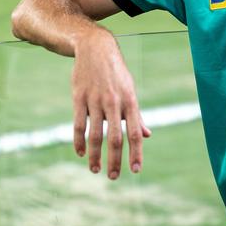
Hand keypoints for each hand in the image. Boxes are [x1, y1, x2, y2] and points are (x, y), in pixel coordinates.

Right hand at [70, 30, 151, 179]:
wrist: (95, 48)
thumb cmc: (116, 73)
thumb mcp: (130, 91)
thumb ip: (137, 115)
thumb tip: (147, 135)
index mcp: (130, 102)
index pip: (135, 133)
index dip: (136, 153)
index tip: (136, 170)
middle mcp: (114, 102)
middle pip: (115, 138)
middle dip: (115, 160)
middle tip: (113, 177)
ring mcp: (95, 100)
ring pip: (95, 134)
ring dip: (95, 155)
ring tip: (95, 170)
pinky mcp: (79, 98)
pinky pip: (78, 124)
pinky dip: (79, 141)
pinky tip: (81, 153)